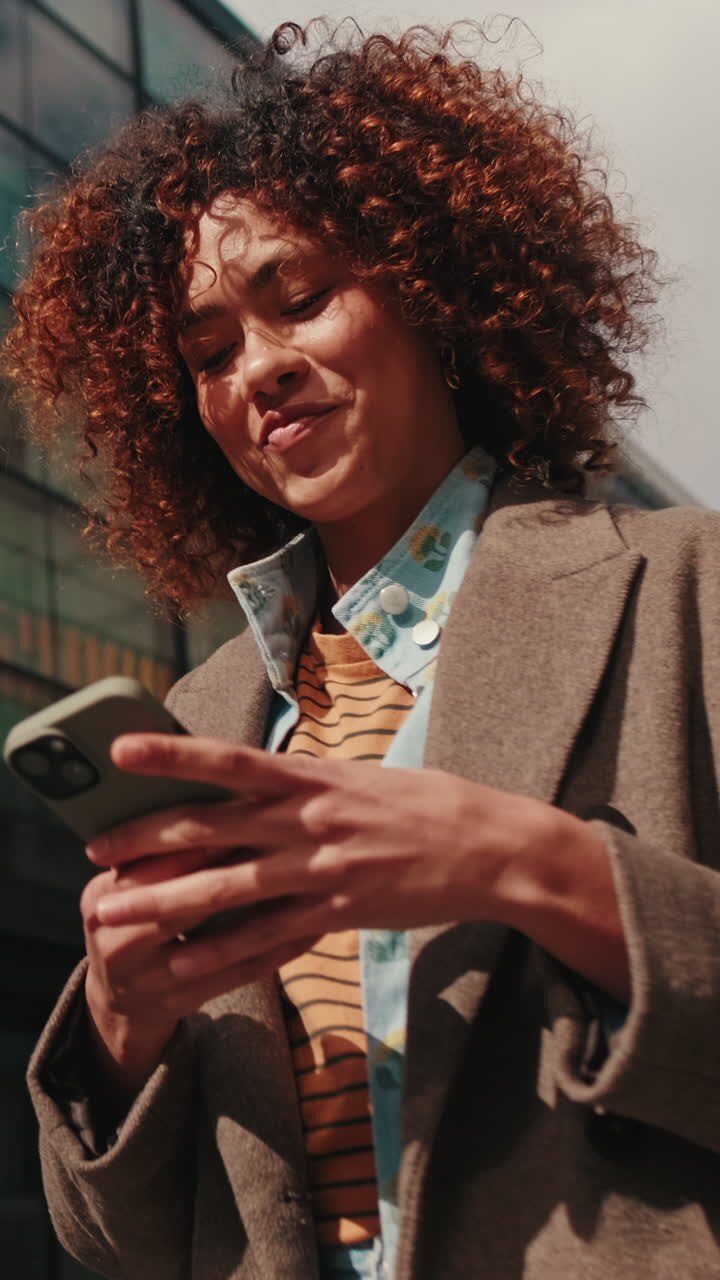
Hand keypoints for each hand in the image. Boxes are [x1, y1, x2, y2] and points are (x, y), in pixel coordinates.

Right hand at [81, 830, 318, 1097]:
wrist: (118, 1000)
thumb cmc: (134, 916)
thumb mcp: (127, 883)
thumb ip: (157, 848)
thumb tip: (213, 785)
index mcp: (99, 900)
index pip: (147, 866)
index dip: (193, 838)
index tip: (238, 806)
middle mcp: (115, 943)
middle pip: (177, 906)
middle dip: (229, 871)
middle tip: (279, 841)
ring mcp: (150, 981)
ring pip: (215, 946)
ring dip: (265, 912)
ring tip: (308, 881)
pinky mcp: (185, 1004)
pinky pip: (241, 974)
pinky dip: (279, 949)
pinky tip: (315, 926)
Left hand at [88, 732, 629, 1005]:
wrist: (491, 847)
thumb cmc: (429, 804)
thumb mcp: (363, 777)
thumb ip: (309, 782)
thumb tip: (263, 780)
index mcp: (315, 777)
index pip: (231, 761)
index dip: (174, 755)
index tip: (121, 750)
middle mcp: (311, 819)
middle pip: (213, 826)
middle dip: (146, 838)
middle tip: (92, 848)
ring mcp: (323, 868)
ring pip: (228, 886)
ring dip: (164, 900)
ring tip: (113, 912)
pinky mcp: (339, 912)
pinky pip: (268, 938)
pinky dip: (221, 952)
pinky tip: (181, 964)